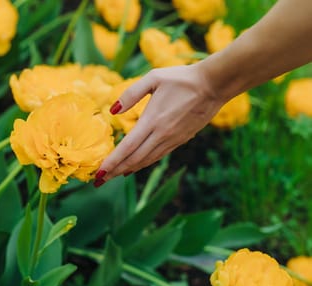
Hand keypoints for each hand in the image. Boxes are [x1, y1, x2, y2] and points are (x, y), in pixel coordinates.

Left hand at [94, 63, 226, 186]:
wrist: (214, 85)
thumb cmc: (181, 78)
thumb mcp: (153, 78)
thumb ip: (131, 93)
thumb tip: (112, 110)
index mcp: (153, 120)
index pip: (128, 147)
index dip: (112, 162)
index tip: (99, 172)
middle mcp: (162, 135)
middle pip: (134, 159)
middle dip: (115, 171)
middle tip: (99, 180)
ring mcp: (172, 140)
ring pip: (146, 160)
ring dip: (128, 169)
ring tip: (113, 175)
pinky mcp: (181, 140)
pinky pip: (157, 156)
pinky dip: (143, 163)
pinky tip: (134, 166)